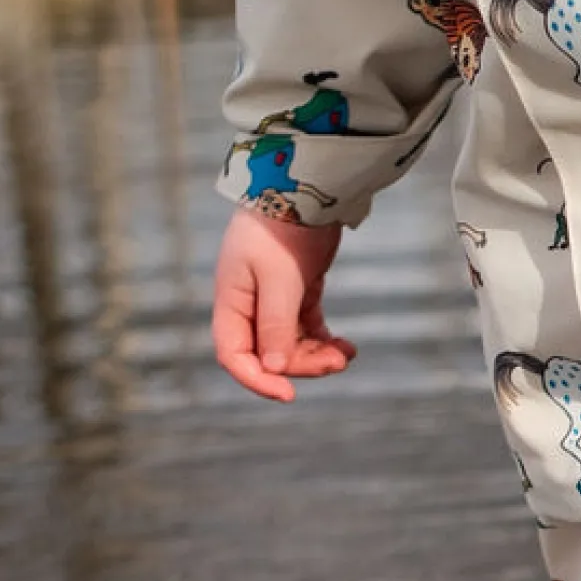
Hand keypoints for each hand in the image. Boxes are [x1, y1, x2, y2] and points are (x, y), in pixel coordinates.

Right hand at [211, 205, 355, 401]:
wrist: (304, 186)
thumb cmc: (282, 227)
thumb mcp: (278, 278)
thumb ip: (277, 324)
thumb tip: (275, 368)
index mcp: (232, 301)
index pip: (233, 355)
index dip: (256, 380)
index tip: (288, 395)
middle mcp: (249, 304)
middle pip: (269, 355)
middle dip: (302, 365)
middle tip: (336, 363)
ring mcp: (273, 299)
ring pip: (292, 346)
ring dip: (318, 356)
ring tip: (346, 354)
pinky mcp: (298, 292)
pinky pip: (309, 330)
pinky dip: (326, 341)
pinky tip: (348, 347)